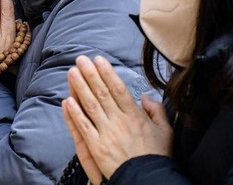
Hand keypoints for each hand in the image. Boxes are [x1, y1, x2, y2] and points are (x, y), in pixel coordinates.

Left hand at [62, 56, 172, 178]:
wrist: (147, 178)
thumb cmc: (156, 155)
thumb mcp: (165, 130)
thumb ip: (157, 111)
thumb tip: (146, 96)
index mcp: (135, 115)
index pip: (118, 89)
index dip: (107, 73)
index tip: (99, 60)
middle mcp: (119, 121)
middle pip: (102, 93)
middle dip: (90, 74)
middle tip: (81, 59)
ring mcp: (107, 133)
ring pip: (91, 105)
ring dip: (80, 87)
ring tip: (72, 72)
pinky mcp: (96, 146)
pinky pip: (84, 126)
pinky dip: (75, 113)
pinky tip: (67, 100)